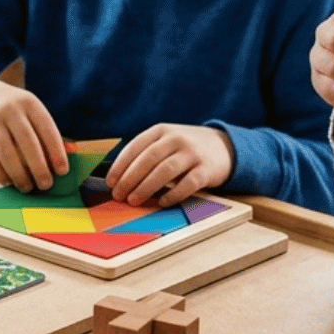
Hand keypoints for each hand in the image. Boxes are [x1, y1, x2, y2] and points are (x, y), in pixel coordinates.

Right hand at [0, 75, 67, 191]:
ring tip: (27, 187)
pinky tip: (8, 181)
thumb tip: (61, 160)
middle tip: (46, 185)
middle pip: (27, 142)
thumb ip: (42, 131)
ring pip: (6, 153)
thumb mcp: (27, 109)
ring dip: (19, 174)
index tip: (62, 171)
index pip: (47, 129)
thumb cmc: (9, 108)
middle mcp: (9, 108)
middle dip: (39, 168)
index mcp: (28, 102)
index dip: (56, 152)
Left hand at [107, 124, 233, 206]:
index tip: (110, 182)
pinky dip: (173, 195)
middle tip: (118, 195)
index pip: (136, 146)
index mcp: (161, 130)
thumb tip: (118, 179)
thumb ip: (146, 154)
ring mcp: (193, 153)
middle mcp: (177, 138)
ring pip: (165, 171)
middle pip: (148, 159)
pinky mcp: (206, 169)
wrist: (223, 147)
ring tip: (133, 200)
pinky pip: (188, 184)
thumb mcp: (166, 142)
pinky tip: (161, 202)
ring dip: (146, 187)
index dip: (120, 165)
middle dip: (130, 179)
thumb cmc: (184, 149)